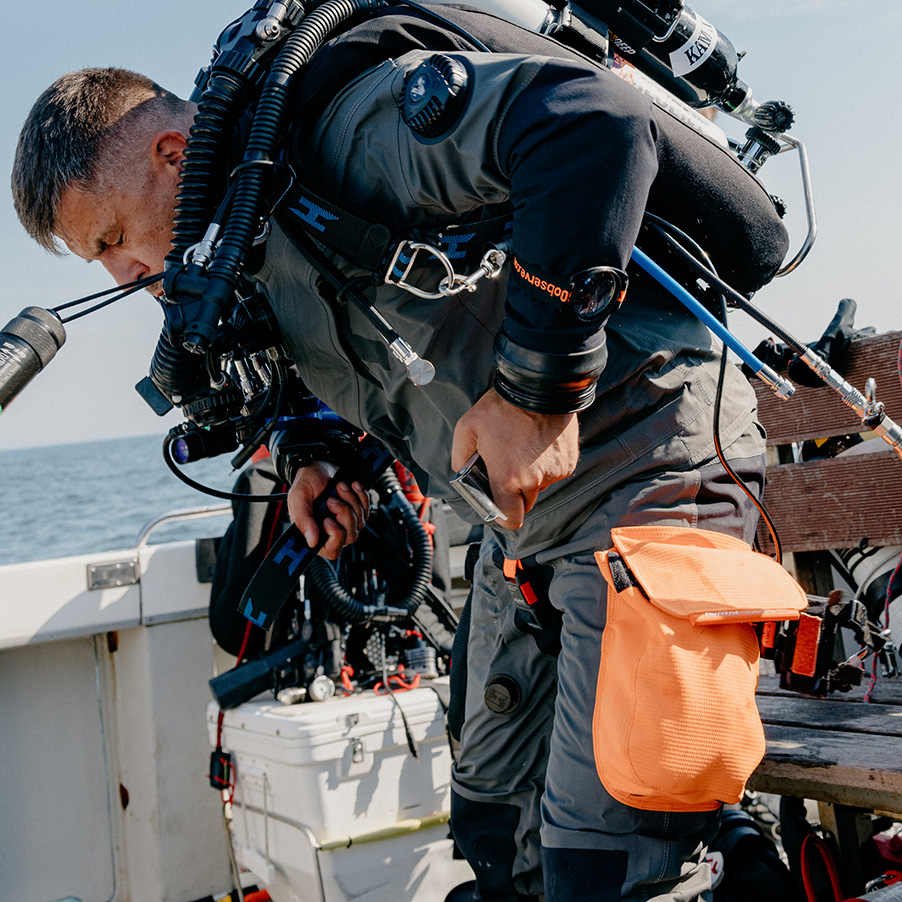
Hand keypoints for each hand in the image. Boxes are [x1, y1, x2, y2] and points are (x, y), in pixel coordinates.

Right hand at [286, 461, 370, 559]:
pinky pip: (367, 510)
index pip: (332, 551)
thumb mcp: (299, 497)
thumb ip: (303, 520)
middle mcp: (332, 532)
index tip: (328, 520)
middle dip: (344, 514)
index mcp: (315, 534)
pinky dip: (361, 496)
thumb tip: (312, 542)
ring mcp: (346, 523)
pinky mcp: (357, 512)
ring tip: (340, 486)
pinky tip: (352, 486)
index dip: (335, 537)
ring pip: (360, 523)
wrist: (319, 465)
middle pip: (350, 536)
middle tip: (331, 499)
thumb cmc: (306, 482)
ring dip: (352, 501)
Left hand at [451, 388, 578, 528]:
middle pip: (524, 503)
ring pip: (540, 487)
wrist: (539, 387)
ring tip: (522, 450)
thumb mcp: (467, 429)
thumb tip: (463, 474)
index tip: (499, 505)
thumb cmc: (501, 407)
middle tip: (507, 467)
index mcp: (507, 477)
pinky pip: (554, 473)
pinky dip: (546, 465)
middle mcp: (533, 480)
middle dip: (515, 491)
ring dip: (531, 477)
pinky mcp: (568, 462)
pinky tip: (537, 445)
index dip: (503, 515)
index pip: (510, 519)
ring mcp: (554, 472)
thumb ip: (460, 458)